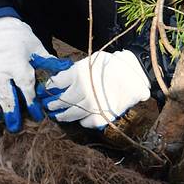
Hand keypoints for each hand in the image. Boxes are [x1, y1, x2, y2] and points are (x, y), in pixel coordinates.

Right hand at [0, 16, 52, 130]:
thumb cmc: (20, 41)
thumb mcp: (36, 49)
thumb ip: (49, 64)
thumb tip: (68, 72)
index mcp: (16, 63)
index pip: (25, 88)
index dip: (32, 104)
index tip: (38, 116)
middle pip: (5, 95)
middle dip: (12, 112)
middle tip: (16, 127)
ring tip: (6, 119)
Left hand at [33, 50, 150, 128]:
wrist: (136, 76)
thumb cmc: (113, 65)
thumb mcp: (92, 60)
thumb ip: (76, 70)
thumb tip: (60, 79)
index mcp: (78, 74)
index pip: (56, 83)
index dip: (50, 87)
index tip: (48, 90)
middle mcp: (83, 90)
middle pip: (61, 101)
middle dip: (53, 104)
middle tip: (49, 106)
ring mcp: (92, 105)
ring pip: (71, 114)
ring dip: (63, 116)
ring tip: (59, 116)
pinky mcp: (102, 116)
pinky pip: (86, 122)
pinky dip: (82, 122)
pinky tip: (81, 119)